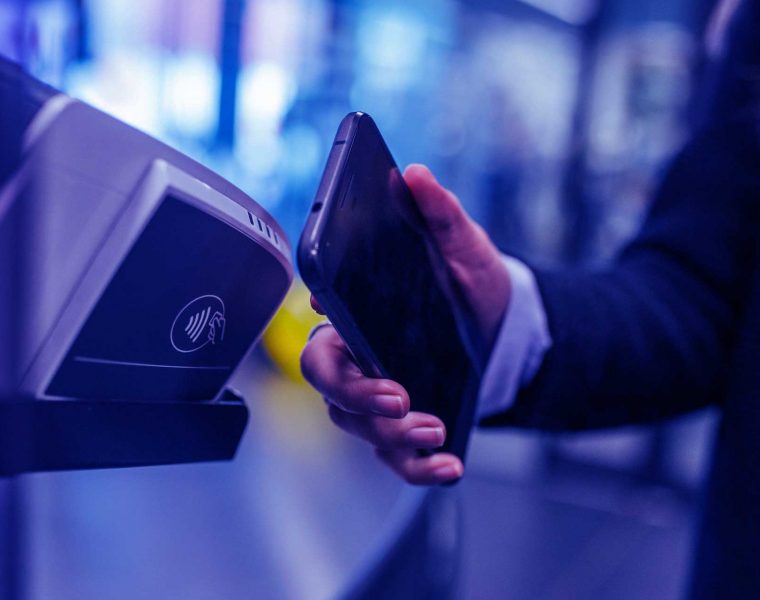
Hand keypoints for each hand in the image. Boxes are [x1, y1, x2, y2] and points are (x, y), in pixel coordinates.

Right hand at [301, 164, 510, 483]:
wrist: (503, 327)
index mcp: (361, 316)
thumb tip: (416, 176)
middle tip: (399, 396)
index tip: (339, 316)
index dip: (326, 333)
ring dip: (392, 435)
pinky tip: (449, 466)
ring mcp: (379, 397)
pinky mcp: (405, 429)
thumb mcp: (465, 247)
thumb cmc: (470, 285)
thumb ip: (441, 214)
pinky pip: (396, 458)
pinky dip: (418, 468)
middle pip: (328, 384)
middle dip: (355, 395)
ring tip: (435, 429)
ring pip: (357, 427)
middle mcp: (359, 359)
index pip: (323, 325)